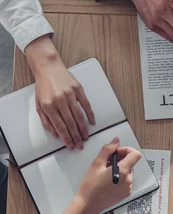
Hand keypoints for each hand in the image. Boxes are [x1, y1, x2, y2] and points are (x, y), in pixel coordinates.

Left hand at [25, 35, 94, 149]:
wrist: (48, 68)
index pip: (59, 127)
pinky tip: (91, 123)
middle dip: (76, 137)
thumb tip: (55, 134)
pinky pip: (86, 105)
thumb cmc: (43, 87)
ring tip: (86, 137)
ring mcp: (70, 95)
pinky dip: (90, 115)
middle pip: (70, 124)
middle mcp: (59, 101)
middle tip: (80, 145)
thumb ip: (46, 121)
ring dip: (83, 129)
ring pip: (79, 116)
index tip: (70, 145)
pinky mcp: (78, 89)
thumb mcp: (38, 104)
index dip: (66, 138)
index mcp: (48, 106)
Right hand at [57, 137, 140, 213]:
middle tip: (106, 163)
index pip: (135, 154)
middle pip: (130, 163)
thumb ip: (108, 150)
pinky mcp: (126, 193)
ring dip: (119, 168)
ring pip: (128, 171)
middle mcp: (128, 180)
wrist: (88, 205)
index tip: (116, 153)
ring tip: (105, 173)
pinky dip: (120, 178)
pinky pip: (127, 181)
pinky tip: (108, 181)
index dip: (126, 150)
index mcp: (123, 171)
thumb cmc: (90, 186)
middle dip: (120, 159)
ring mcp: (128, 187)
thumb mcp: (96, 164)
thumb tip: (116, 141)